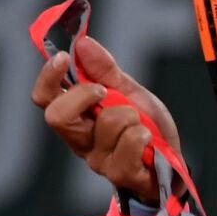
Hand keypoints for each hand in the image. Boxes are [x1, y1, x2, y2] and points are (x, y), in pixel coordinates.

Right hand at [31, 36, 179, 204]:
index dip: (48, 77)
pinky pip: (131, 140)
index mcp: (76, 117)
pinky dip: (144, 134)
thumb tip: (82, 43)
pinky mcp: (119, 172)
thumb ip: (105, 69)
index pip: (44, 98)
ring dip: (131, 115)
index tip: (62, 58)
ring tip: (139, 123)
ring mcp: (98, 159)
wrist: (172, 159)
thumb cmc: (144, 125)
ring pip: (107, 122)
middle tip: (107, 92)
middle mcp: (79, 140)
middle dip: (86, 95)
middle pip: (58, 116)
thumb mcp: (128, 90)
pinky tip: (148, 141)